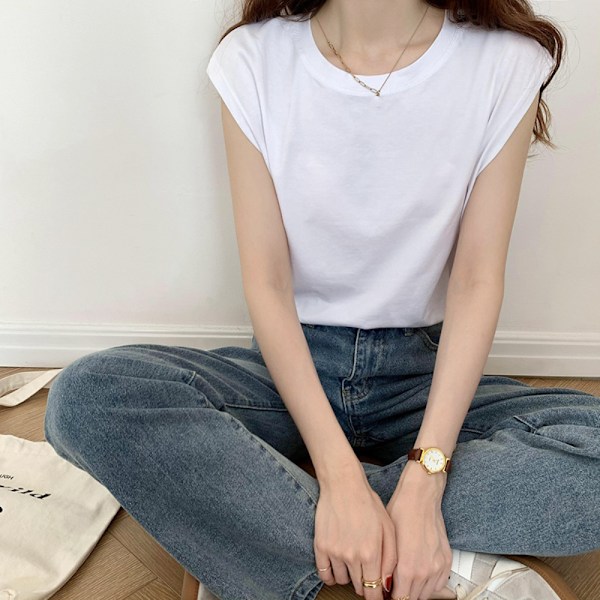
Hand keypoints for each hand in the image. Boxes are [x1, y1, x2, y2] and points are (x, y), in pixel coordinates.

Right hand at [314, 467, 396, 598]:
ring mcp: (334, 551)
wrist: (343, 484)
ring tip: (353, 563)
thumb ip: (390, 559)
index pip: (373, 591)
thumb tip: (387, 585)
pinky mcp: (320, 546)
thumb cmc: (368, 503)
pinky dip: (330, 575)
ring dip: (348, 577)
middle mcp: (352, 556)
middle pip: (359, 587)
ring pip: (342, 580)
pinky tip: (337, 567)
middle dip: (365, 584)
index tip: (377, 594)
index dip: (376, 596)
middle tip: (366, 572)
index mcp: (371, 553)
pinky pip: (324, 573)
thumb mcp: (388, 528)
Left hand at [385, 461, 454, 599]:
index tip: (385, 593)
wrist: (421, 496)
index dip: (390, 598)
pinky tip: (420, 573)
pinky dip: (429, 584)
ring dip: (415, 591)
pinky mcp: (446, 561)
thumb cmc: (401, 511)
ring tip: (405, 580)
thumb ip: (386, 568)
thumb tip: (383, 584)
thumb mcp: (387, 541)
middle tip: (392, 586)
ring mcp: (438, 567)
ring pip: (426, 594)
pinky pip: (439, 584)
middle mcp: (425, 572)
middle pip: (412, 599)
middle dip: (401, 594)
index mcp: (407, 568)